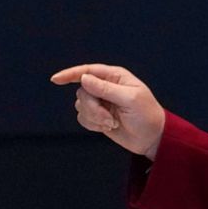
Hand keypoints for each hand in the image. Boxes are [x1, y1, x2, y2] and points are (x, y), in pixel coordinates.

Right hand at [50, 63, 165, 159]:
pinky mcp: (97, 116)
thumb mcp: (130, 99)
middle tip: (109, 119)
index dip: (70, 74)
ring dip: (94, 117)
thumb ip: (106, 89)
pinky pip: (82, 118)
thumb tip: (83, 78)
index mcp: (115, 76)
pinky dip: (92, 124)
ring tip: (112, 123)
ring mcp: (101, 101)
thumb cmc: (146, 115)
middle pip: (82, 92)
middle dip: (92, 108)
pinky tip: (107, 127)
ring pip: (80, 105)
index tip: (55, 79)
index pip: (88, 71)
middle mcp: (105, 86)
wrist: (151, 137)